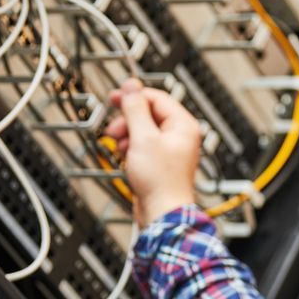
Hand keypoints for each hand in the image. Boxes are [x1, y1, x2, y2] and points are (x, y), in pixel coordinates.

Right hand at [105, 79, 200, 226]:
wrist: (161, 212)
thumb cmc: (160, 181)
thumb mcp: (143, 137)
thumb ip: (136, 109)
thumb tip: (132, 86)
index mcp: (182, 125)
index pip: (156, 98)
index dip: (134, 96)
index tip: (116, 98)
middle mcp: (179, 135)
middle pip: (148, 114)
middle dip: (128, 121)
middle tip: (115, 130)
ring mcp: (170, 149)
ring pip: (142, 130)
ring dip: (127, 136)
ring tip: (122, 148)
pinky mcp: (160, 162)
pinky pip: (142, 146)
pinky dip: (131, 149)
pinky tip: (127, 158)